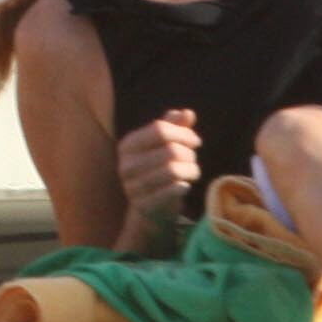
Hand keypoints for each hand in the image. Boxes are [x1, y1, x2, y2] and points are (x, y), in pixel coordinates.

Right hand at [118, 109, 201, 232]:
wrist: (150, 208)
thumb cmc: (159, 169)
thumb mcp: (164, 145)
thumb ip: (174, 126)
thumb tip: (188, 113)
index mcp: (128, 145)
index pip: (160, 129)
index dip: (183, 133)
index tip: (195, 141)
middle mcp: (126, 165)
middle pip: (170, 150)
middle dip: (189, 154)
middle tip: (192, 159)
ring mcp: (132, 187)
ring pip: (173, 171)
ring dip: (190, 170)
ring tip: (192, 172)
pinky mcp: (143, 205)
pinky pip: (171, 191)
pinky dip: (183, 186)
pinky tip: (185, 185)